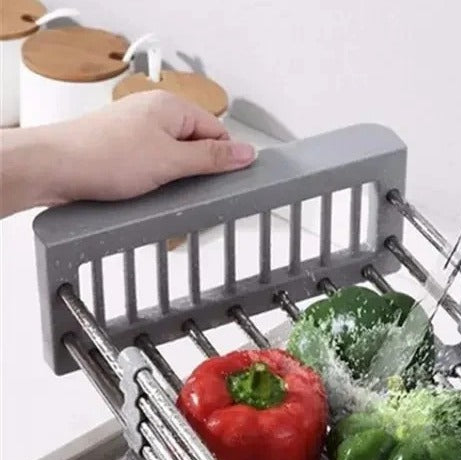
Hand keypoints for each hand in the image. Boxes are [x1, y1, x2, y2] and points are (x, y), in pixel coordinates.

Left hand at [0, 90, 255, 216]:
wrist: (54, 167)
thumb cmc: (105, 157)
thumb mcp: (172, 162)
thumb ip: (212, 158)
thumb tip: (247, 152)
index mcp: (172, 106)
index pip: (218, 131)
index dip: (223, 159)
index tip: (225, 183)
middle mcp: (155, 113)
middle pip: (197, 145)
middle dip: (199, 172)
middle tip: (191, 193)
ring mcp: (138, 130)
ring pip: (176, 158)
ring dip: (177, 180)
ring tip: (164, 193)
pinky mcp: (124, 149)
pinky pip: (155, 165)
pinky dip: (157, 181)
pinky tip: (148, 193)